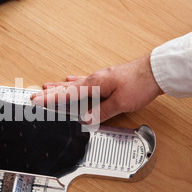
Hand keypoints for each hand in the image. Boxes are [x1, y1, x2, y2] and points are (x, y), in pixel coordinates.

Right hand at [31, 55, 163, 122]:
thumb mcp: (120, 104)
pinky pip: (85, 81)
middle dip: (51, 92)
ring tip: (47, 87)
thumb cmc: (140, 84)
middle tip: (35, 94)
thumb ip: (102, 112)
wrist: (156, 72)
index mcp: (95, 84)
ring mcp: (100, 77)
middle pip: (67, 87)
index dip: (50, 98)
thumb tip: (86, 119)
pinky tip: (72, 80)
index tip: (36, 99)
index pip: (68, 94)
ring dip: (60, 87)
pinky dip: (75, 82)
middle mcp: (95, 79)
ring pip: (75, 84)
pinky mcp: (106, 78)